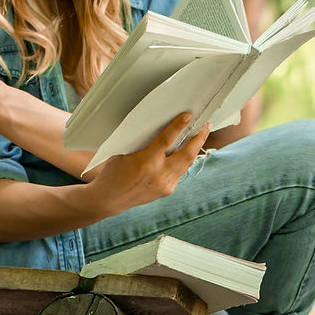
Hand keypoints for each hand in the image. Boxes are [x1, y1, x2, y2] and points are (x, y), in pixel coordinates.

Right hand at [87, 114, 211, 214]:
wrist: (108, 199)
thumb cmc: (112, 172)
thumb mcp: (124, 153)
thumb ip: (143, 143)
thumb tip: (160, 127)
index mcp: (145, 162)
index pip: (166, 140)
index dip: (179, 126)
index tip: (188, 115)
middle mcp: (158, 175)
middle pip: (187, 154)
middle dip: (199, 138)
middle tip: (206, 125)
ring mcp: (164, 185)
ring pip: (187, 164)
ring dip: (195, 148)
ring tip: (201, 135)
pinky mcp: (167, 191)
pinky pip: (180, 172)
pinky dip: (184, 160)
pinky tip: (186, 152)